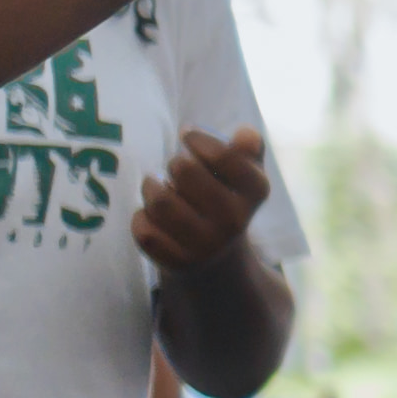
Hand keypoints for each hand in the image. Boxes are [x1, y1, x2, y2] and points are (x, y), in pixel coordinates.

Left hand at [135, 128, 275, 274]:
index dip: (198, 139)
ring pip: (160, 201)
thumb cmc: (226, 201)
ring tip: (155, 187)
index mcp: (255, 192)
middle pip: (184, 170)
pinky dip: (141, 218)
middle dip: (174, 163)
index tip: (186, 134)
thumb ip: (247, 148)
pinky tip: (151, 217)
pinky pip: (145, 231)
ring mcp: (208, 245)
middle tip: (175, 169)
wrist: (219, 259)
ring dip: (151, 187)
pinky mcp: (180, 263)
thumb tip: (245, 134)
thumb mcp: (244, 174)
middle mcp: (235, 220)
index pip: (224, 156)